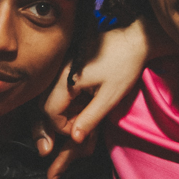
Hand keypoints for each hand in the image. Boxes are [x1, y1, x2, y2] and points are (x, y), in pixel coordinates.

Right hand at [39, 20, 150, 178]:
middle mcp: (57, 71)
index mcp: (66, 78)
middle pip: (45, 104)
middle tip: (81, 123)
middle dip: (61, 119)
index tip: (80, 130)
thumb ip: (90, 118)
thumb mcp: (109, 97)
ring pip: (49, 97)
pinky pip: (57, 87)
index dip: (62, 127)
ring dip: (63, 110)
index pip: (50, 112)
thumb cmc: (124, 67)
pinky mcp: (66, 65)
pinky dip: (66, 99)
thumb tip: (75, 139)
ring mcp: (60, 66)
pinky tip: (84, 99)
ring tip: (85, 111)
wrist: (132, 40)